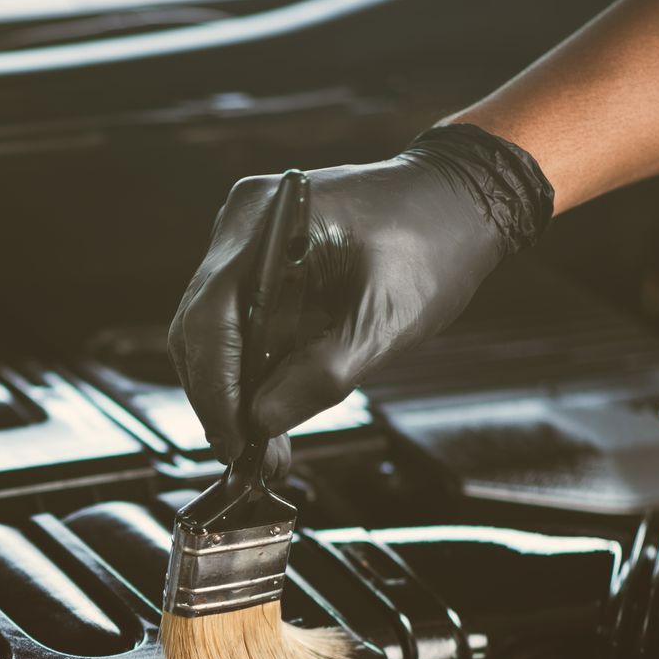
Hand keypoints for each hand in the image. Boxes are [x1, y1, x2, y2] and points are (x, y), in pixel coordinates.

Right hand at [167, 124, 553, 466]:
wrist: (459, 203)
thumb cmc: (434, 244)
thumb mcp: (387, 321)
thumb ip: (322, 374)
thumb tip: (262, 421)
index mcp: (268, 222)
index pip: (211, 318)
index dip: (216, 390)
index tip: (234, 444)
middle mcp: (241, 226)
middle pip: (199, 328)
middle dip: (220, 398)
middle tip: (250, 455)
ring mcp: (245, 242)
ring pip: (211, 331)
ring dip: (233, 389)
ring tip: (264, 441)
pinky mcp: (257, 261)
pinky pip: (236, 322)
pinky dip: (250, 368)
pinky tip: (271, 403)